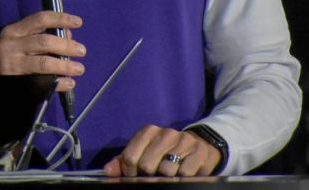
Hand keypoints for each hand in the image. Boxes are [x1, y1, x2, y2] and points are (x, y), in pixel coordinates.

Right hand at [0, 10, 84, 91]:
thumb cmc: (5, 56)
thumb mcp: (17, 41)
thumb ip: (39, 36)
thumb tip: (68, 37)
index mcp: (13, 31)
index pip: (39, 19)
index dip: (60, 19)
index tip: (77, 22)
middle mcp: (11, 45)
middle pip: (44, 42)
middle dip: (66, 46)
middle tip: (82, 51)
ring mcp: (12, 65)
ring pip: (43, 63)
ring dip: (65, 66)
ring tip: (79, 69)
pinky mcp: (15, 82)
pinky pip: (41, 82)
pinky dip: (58, 83)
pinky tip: (67, 84)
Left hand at [103, 124, 221, 176]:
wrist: (198, 145)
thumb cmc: (164, 151)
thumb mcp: (142, 152)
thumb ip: (123, 161)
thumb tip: (108, 171)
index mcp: (148, 131)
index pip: (130, 157)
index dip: (130, 172)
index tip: (134, 175)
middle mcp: (166, 133)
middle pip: (147, 165)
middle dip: (148, 176)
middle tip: (153, 176)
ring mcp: (184, 142)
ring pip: (166, 170)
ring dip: (166, 177)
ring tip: (168, 174)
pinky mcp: (200, 152)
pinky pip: (185, 173)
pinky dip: (182, 177)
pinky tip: (182, 172)